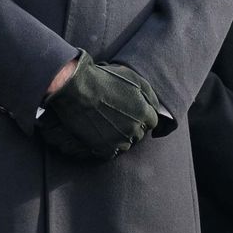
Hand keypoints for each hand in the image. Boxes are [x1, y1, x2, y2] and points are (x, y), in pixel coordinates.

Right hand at [38, 52, 161, 159]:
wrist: (76, 88)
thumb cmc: (105, 79)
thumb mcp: (134, 79)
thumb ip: (149, 95)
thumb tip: (156, 108)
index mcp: (143, 113)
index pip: (151, 121)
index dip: (142, 116)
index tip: (133, 112)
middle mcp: (133, 128)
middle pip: (139, 133)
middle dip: (133, 126)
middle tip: (119, 117)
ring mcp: (118, 139)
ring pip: (127, 144)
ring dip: (122, 137)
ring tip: (110, 126)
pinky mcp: (103, 147)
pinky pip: (112, 153)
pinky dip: (109, 146)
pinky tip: (103, 135)